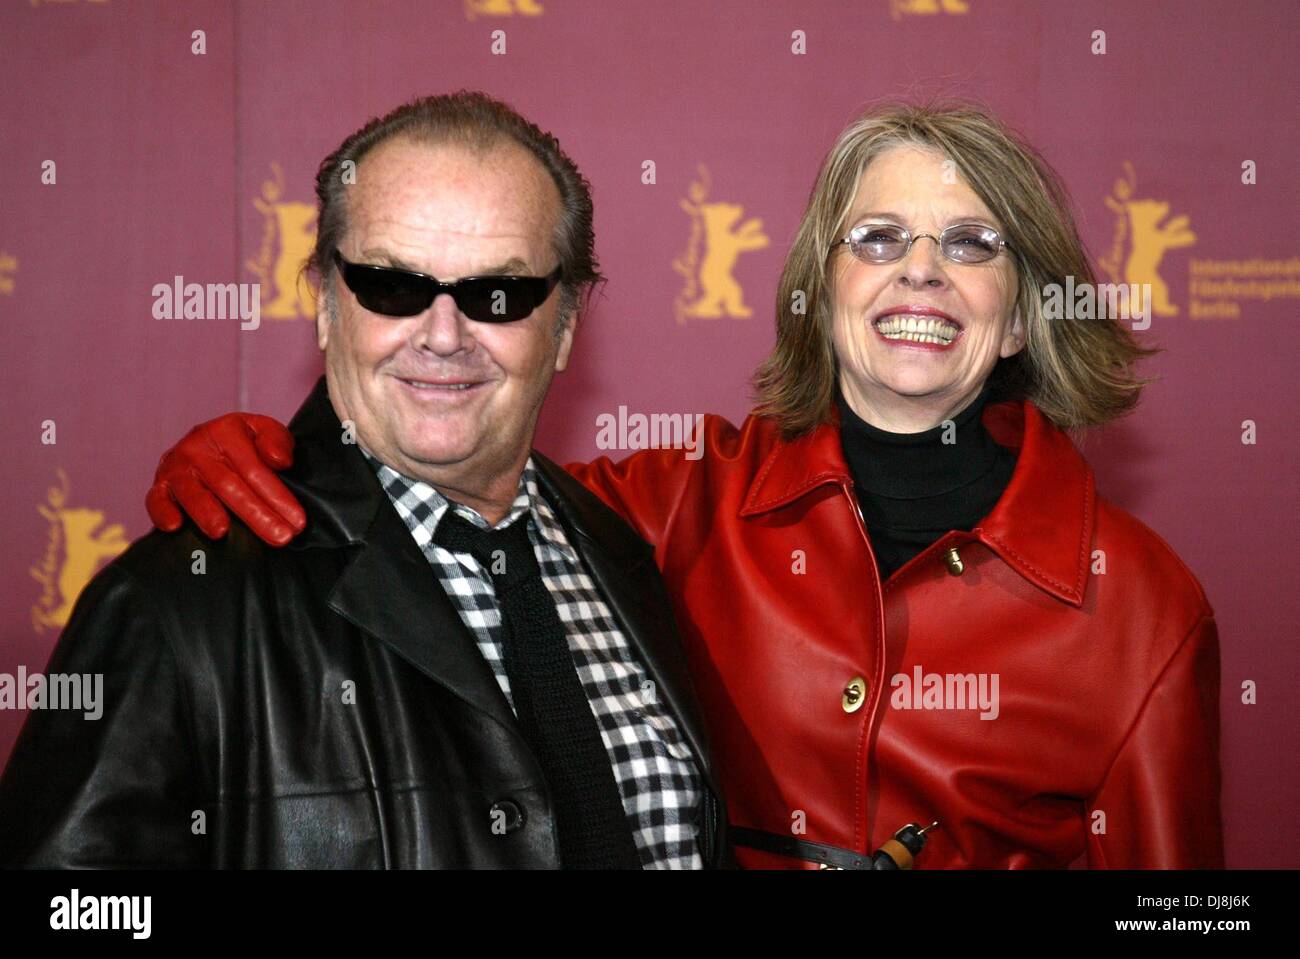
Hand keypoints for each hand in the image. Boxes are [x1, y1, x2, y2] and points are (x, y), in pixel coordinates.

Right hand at [145, 413, 305, 545]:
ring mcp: (176, 467)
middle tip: (280, 538)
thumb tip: (279, 461)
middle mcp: (197, 447)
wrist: (212, 446)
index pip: (254, 468)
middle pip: (228, 485)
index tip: (297, 521)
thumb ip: (277, 441)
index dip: (277, 496)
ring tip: (222, 533)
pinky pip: (156, 500)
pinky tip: (175, 527)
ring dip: (206, 513)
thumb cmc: (246, 445)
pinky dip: (162, 513)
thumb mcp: (266, 432)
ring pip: (192, 493)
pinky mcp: (160, 486)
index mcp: (226, 431)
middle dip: (256, 514)